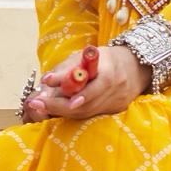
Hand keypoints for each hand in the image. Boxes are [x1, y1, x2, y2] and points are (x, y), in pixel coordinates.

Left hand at [26, 43, 141, 122]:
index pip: (93, 87)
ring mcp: (116, 103)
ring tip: (42, 105)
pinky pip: (91, 114)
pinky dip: (75, 112)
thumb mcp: (84, 56)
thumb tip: (46, 81)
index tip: (53, 98)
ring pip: (87, 113)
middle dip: (58, 106)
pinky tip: (61, 107)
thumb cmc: (104, 59)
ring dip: (63, 111)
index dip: (75, 95)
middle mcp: (116, 89)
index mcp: (110, 71)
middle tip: (36, 103)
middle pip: (86, 106)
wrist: (134, 67)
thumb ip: (66, 69)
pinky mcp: (114, 111)